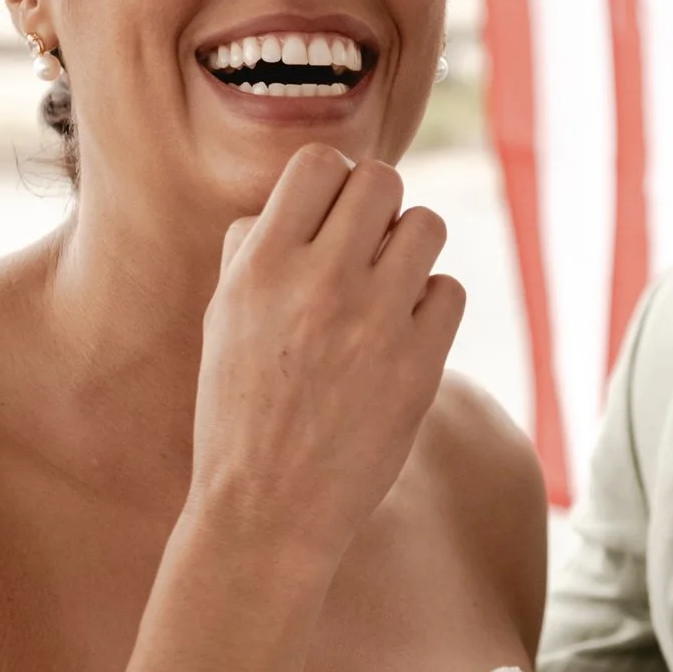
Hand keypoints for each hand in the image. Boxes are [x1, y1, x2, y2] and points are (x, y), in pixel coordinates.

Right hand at [191, 146, 464, 568]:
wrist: (267, 509)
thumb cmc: (238, 409)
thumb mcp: (221, 317)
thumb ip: (254, 247)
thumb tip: (303, 196)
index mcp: (260, 266)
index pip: (319, 162)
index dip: (332, 181)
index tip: (330, 216)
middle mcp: (318, 283)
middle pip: (383, 180)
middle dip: (377, 207)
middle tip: (365, 249)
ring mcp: (373, 323)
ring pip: (427, 226)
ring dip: (412, 248)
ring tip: (388, 287)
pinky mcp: (419, 364)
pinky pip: (450, 289)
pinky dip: (431, 305)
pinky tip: (403, 335)